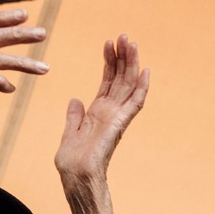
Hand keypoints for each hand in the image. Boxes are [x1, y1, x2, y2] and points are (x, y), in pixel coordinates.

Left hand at [56, 35, 149, 183]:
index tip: (109, 43)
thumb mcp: (68, 134)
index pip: (107, 82)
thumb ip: (73, 117)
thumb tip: (75, 99)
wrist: (75, 177)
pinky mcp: (120, 124)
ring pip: (129, 85)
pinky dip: (142, 87)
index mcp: (98, 113)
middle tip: (124, 36)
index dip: (109, 62)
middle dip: (123, 57)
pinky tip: (146, 70)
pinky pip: (135, 103)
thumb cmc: (71, 162)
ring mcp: (117, 118)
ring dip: (132, 64)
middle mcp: (111, 113)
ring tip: (132, 43)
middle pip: (120, 79)